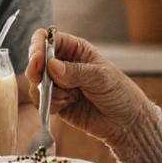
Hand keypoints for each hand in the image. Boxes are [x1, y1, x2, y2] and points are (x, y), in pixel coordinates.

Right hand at [25, 28, 150, 145]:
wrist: (125, 123)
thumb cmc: (120, 93)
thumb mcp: (101, 78)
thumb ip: (75, 72)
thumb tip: (51, 65)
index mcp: (74, 49)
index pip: (47, 39)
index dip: (38, 47)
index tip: (38, 62)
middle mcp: (62, 64)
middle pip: (35, 61)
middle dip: (37, 73)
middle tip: (43, 83)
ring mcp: (57, 84)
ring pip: (36, 84)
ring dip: (49, 93)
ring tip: (70, 98)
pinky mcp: (55, 102)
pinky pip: (40, 102)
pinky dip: (50, 105)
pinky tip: (67, 105)